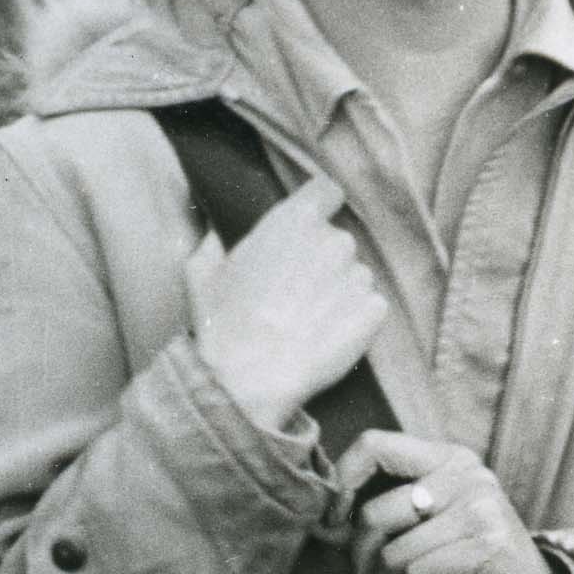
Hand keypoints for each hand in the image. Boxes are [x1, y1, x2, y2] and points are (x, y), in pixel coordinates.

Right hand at [192, 184, 391, 433]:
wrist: (249, 382)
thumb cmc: (222, 326)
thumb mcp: (200, 273)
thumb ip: (213, 240)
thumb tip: (215, 229)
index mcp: (293, 221)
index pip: (326, 191)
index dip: (318, 207)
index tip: (310, 226)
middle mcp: (333, 241)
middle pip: (337, 240)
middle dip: (321, 260)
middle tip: (295, 291)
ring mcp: (357, 276)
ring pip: (354, 274)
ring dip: (338, 291)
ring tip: (308, 320)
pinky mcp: (373, 311)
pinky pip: (369, 305)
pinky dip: (354, 318)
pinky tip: (325, 335)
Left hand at [335, 430, 573, 573]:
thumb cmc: (473, 564)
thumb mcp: (437, 522)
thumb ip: (393, 507)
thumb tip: (326, 520)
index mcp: (449, 459)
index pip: (373, 444)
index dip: (340, 483)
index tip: (335, 524)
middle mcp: (466, 474)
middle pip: (373, 514)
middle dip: (362, 565)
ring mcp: (479, 507)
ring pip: (392, 554)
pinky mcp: (486, 545)